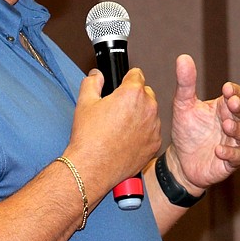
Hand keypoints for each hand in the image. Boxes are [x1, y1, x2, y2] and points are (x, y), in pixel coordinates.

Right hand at [66, 68, 161, 202]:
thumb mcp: (85, 101)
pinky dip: (143, 132)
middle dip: (134, 97)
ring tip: (120, 125)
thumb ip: (92, 81)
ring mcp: (153, 127)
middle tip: (117, 108)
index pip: (137, 74)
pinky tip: (126, 138)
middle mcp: (148, 108)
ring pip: (150, 112)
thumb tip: (97, 75)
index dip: (126, 79)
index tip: (121, 85)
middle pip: (146, 93)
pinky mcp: (154, 144)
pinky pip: (152, 131)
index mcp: (132, 93)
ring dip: (140, 114)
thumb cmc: (89, 136)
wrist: (93, 166)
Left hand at [167, 54, 239, 192]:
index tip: (226, 89)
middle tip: (232, 104)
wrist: (181, 159)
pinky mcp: (231, 161)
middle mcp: (233, 123)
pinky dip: (230, 153)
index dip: (236, 92)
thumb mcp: (183, 104)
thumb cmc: (185, 129)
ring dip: (238, 130)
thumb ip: (185, 83)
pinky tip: (219, 150)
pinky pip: (238, 157)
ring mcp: (234, 143)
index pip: (237, 95)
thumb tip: (183, 57)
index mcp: (223, 107)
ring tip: (226, 125)